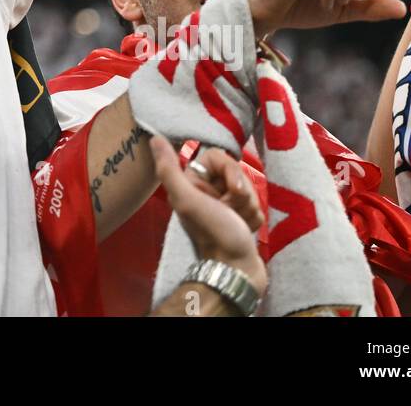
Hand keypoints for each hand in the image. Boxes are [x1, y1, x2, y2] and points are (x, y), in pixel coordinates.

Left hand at [150, 137, 266, 296]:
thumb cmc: (213, 234)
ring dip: (248, 207)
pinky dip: (254, 219)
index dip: (231, 172)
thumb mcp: (187, 200)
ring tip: (238, 224)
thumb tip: (154, 138)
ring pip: (248, 189)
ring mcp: (224, 205)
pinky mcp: (240, 218)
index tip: (231, 192)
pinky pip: (255, 206)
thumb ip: (169, 170)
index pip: (219, 157)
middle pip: (236, 172)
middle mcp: (206, 192)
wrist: (237, 272)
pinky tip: (245, 231)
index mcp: (191, 183)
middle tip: (231, 211)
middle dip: (241, 193)